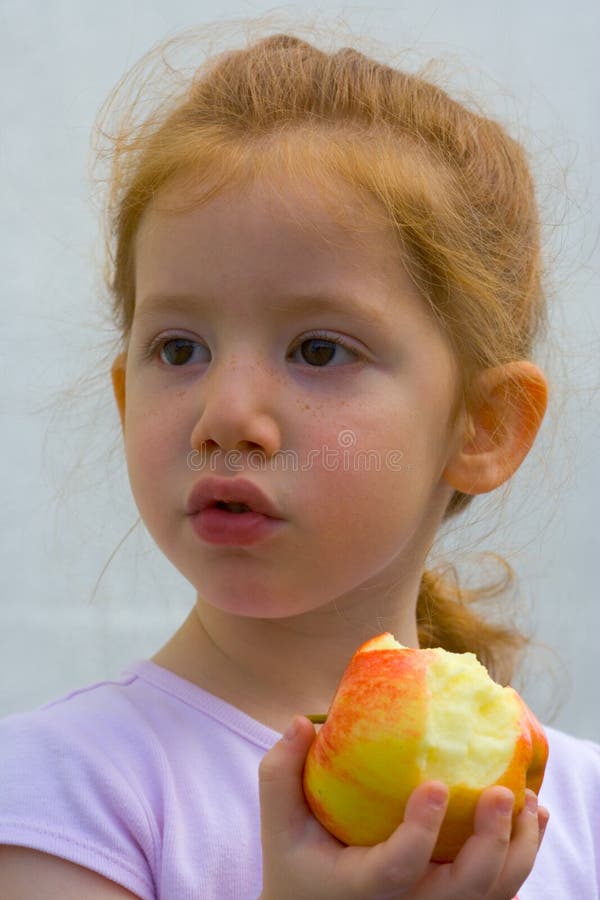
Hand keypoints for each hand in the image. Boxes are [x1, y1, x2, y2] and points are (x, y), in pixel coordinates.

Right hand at [258, 715, 548, 899]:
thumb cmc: (297, 865)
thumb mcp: (279, 824)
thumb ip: (282, 773)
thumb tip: (303, 721)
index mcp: (363, 888)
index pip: (398, 868)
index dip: (420, 832)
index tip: (438, 787)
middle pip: (463, 890)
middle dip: (490, 842)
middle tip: (500, 792)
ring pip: (492, 895)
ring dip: (517, 849)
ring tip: (527, 800)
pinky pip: (497, 893)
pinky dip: (521, 858)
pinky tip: (531, 818)